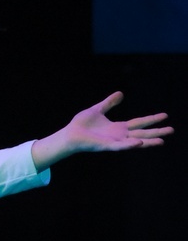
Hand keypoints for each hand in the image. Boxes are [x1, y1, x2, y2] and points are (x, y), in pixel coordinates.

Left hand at [49, 93, 170, 159]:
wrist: (69, 134)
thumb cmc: (81, 124)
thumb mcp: (97, 110)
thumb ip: (109, 103)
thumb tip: (121, 93)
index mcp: (118, 128)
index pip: (139, 123)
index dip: (151, 119)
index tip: (165, 115)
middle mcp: (119, 136)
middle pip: (142, 133)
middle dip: (156, 132)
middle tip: (172, 130)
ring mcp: (113, 142)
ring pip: (135, 142)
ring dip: (148, 141)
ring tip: (162, 140)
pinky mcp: (105, 146)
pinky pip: (120, 146)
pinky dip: (129, 145)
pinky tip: (139, 143)